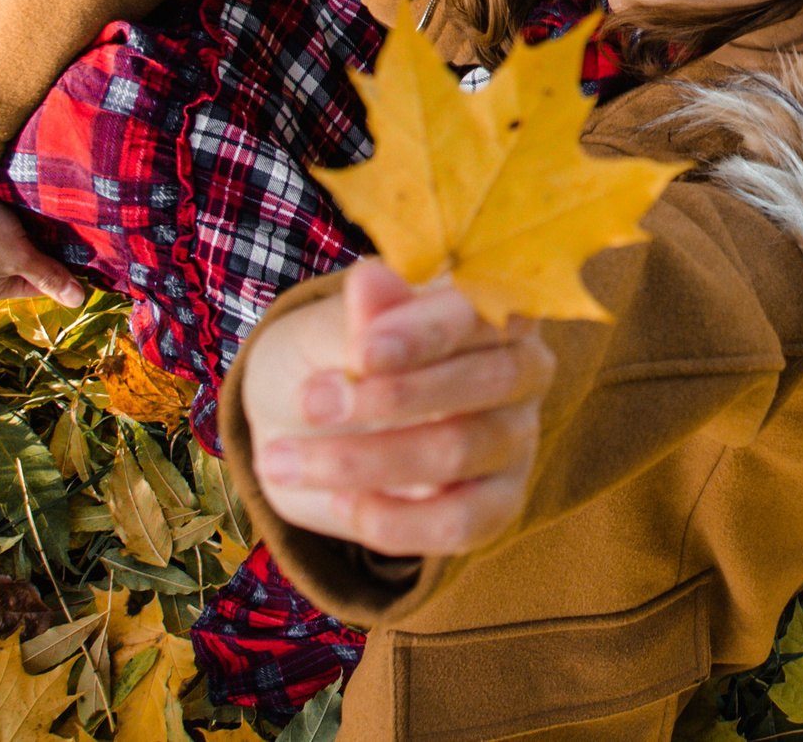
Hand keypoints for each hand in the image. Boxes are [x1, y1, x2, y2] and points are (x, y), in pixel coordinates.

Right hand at [0, 127, 85, 305]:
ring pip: (7, 244)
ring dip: (23, 231)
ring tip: (39, 213)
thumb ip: (49, 276)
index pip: (36, 286)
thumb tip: (78, 302)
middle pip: (20, 265)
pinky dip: (5, 219)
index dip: (58, 268)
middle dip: (40, 248)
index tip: (78, 248)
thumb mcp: (20, 255)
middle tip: (61, 227)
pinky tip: (15, 204)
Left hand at [242, 257, 554, 558]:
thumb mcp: (324, 331)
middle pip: (489, 381)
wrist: (307, 432)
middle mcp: (521, 369)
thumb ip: (358, 317)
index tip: (362, 352)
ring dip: (362, 460)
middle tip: (309, 402)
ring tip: (281, 461)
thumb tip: (372, 280)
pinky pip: (461, 522)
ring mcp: (515, 439)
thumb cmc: (327, 361)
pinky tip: (341, 503)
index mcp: (487, 307)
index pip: (484, 310)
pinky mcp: (498, 504)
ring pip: (459, 452)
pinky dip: (394, 520)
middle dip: (392, 397)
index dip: (428, 331)